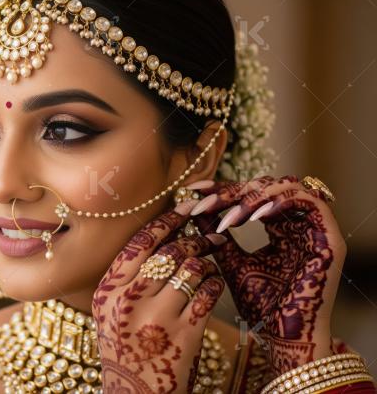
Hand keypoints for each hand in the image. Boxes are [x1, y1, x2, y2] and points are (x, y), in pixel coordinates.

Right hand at [91, 200, 226, 392]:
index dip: (166, 220)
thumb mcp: (110, 311)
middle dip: (195, 239)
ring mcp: (156, 318)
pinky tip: (214, 286)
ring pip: (192, 270)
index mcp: (109, 290)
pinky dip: (215, 285)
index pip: (140, 242)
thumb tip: (161, 236)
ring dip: (207, 263)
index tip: (186, 208)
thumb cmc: (124, 349)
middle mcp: (129, 300)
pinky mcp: (183, 335)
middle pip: (169, 252)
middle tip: (210, 236)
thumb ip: (127, 278)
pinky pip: (207, 294)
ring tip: (210, 265)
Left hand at [187, 175, 344, 373]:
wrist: (281, 335)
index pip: (251, 195)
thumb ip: (216, 234)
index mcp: (279, 228)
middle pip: (268, 186)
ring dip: (256, 195)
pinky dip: (281, 201)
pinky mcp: (329, 238)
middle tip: (206, 203)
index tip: (193, 190)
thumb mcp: (231, 262)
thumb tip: (193, 209)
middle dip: (233, 191)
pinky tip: (255, 215)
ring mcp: (316, 230)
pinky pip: (311, 203)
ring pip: (290, 187)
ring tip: (231, 215)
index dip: (222, 188)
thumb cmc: (259, 305)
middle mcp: (299, 224)